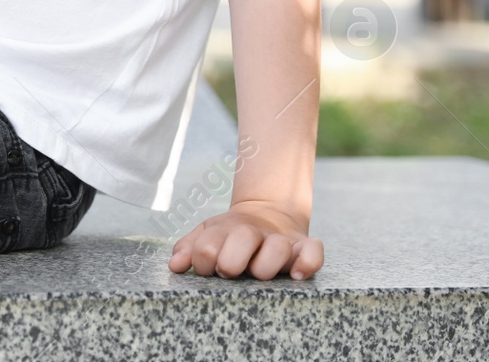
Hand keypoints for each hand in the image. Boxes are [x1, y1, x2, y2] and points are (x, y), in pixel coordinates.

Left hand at [168, 199, 323, 279]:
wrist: (268, 212)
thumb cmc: (231, 235)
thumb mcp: (208, 234)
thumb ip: (189, 248)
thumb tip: (175, 265)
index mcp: (226, 231)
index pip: (207, 247)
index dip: (202, 262)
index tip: (206, 270)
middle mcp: (254, 233)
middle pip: (242, 240)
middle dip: (231, 262)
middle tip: (230, 271)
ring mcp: (281, 240)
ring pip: (277, 248)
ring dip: (266, 264)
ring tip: (259, 274)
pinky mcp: (305, 247)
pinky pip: (313, 252)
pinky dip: (307, 262)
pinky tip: (296, 274)